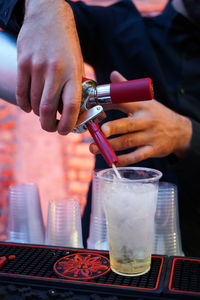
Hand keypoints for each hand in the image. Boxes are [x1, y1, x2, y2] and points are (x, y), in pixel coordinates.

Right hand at [16, 0, 83, 133]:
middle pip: (47, 109)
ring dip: (38, 113)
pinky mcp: (23, 62)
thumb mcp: (77, 65)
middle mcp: (55, 71)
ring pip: (34, 103)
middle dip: (49, 125)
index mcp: (73, 72)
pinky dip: (25, 104)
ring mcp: (37, 66)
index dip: (67, 124)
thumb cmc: (66, 44)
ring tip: (43, 111)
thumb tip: (70, 112)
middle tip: (51, 127)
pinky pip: (22, 92)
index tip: (65, 130)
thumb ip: (73, 88)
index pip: (71, 106)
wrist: (48, 16)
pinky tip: (29, 106)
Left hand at [90, 71, 191, 165]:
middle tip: (99, 131)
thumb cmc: (157, 114)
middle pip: (127, 124)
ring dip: (110, 146)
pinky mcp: (153, 150)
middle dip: (112, 128)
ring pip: (128, 142)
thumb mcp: (145, 100)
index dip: (107, 104)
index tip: (93, 107)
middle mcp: (146, 121)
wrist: (180, 131)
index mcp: (143, 106)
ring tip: (94, 148)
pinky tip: (112, 160)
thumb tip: (113, 74)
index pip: (124, 102)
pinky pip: (137, 156)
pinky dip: (124, 160)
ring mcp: (150, 136)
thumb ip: (127, 90)